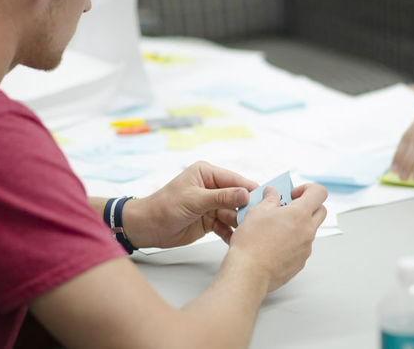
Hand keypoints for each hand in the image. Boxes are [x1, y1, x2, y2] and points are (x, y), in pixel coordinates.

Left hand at [123, 161, 257, 247]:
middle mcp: (212, 187)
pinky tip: (237, 240)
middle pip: (238, 198)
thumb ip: (222, 197)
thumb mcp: (194, 200)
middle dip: (247, 209)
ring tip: (249, 232)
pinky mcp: (210, 221)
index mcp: (207, 173)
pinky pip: (226, 226)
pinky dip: (231, 233)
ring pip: (234, 214)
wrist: (147, 228)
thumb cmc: (164, 207)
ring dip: (240, 223)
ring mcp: (212, 205)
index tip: (266, 199)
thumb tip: (245, 194)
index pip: (235, 180)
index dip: (250, 190)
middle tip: (259, 219)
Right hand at [228, 184, 327, 291]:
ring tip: (276, 228)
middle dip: (307, 206)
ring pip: (310, 230)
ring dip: (298, 225)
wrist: (249, 272)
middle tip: (288, 208)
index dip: (307, 189)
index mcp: (300, 214)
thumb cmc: (252, 242)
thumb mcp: (257, 212)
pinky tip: (274, 245)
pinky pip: (302, 246)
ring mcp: (306, 248)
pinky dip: (292, 242)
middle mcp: (308, 231)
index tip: (293, 194)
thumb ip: (269, 199)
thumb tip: (272, 193)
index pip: (319, 193)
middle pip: (320, 211)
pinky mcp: (300, 262)